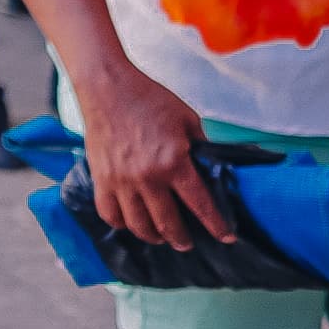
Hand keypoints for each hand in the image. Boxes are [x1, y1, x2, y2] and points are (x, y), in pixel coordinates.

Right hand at [77, 65, 233, 250]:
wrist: (107, 86)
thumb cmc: (149, 98)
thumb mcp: (187, 118)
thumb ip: (201, 145)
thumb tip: (210, 167)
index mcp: (174, 162)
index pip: (201, 205)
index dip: (216, 225)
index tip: (226, 237)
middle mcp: (148, 177)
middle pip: (169, 224)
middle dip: (183, 239)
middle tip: (188, 243)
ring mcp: (122, 180)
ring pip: (139, 226)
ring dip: (154, 237)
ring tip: (160, 237)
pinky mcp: (101, 178)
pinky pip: (110, 214)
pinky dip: (121, 224)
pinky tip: (131, 222)